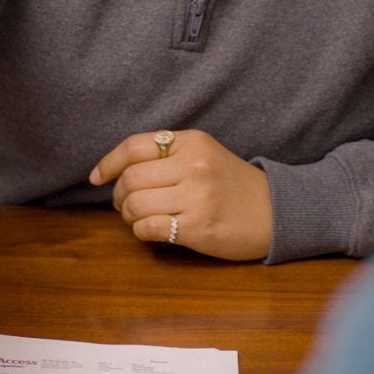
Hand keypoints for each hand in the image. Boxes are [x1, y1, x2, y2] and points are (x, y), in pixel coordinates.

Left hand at [88, 130, 272, 260]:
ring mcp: (197, 197)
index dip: (108, 163)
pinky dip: (142, 231)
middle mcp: (193, 165)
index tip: (96, 177)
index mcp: (192, 142)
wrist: (276, 212)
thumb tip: (116, 171)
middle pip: (130, 179)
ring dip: (129, 215)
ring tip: (139, 218)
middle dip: (119, 195)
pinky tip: (153, 230)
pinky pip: (149, 229)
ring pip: (136, 205)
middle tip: (126, 204)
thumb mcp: (204, 155)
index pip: (134, 146)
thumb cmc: (232, 185)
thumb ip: (166, 156)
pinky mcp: (199, 227)